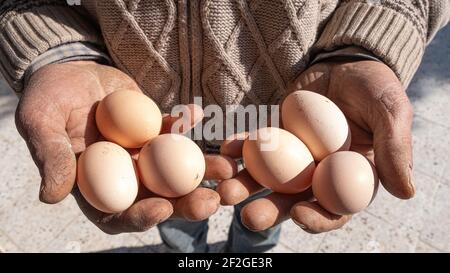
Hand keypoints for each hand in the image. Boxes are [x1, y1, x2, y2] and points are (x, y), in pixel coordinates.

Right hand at [16, 61, 235, 233]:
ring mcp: (142, 154)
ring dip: (201, 170)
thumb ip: (50, 156)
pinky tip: (198, 114)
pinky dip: (186, 125)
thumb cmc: (47, 99)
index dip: (140, 217)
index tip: (162, 209)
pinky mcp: (154, 130)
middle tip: (212, 201)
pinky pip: (173, 131)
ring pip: (174, 170)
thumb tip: (50, 196)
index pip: (117, 214)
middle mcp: (123, 176)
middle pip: (157, 199)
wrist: (68, 69)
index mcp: (93, 187)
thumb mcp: (40, 123)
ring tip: (226, 168)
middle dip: (186, 204)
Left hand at [217, 60, 413, 232]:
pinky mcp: (274, 135)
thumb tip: (405, 192)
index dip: (318, 219)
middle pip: (292, 200)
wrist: (346, 62)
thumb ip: (395, 148)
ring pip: (267, 178)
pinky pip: (254, 146)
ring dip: (245, 185)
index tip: (299, 214)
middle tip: (248, 217)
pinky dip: (240, 149)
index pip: (334, 210)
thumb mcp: (390, 113)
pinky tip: (226, 149)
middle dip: (270, 211)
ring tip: (226, 188)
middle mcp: (318, 173)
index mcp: (349, 178)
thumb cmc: (375, 88)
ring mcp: (293, 156)